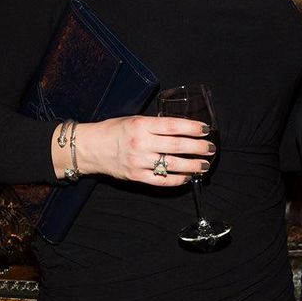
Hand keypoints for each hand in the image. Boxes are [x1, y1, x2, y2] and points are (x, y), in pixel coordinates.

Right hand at [64, 115, 214, 185]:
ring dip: (193, 165)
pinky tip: (188, 177)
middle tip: (210, 148)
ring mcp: (139, 162)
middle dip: (198, 148)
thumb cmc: (114, 131)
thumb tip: (182, 128)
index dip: (193, 128)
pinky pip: (162, 180)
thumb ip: (156, 124)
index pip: (174, 126)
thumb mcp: (134, 120)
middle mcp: (141, 143)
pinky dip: (178, 179)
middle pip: (178, 146)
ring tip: (204, 164)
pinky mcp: (137, 176)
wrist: (91, 148)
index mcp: (142, 125)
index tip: (206, 130)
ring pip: (173, 165)